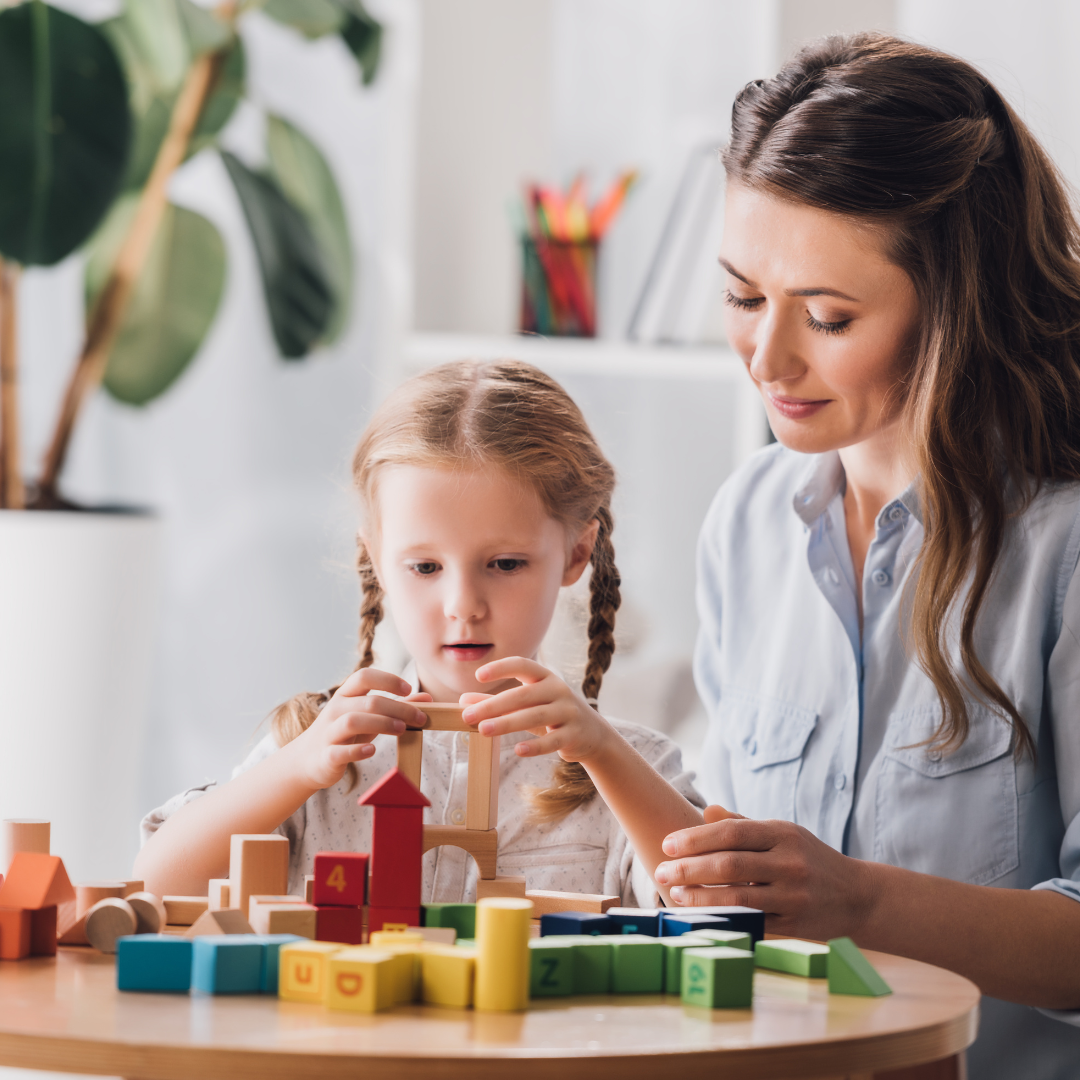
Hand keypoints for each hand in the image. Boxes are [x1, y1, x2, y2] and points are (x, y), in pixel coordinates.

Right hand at [291, 669, 428, 788]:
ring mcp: (329, 732)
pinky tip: (372, 751)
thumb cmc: (346, 734)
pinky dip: (357, 751)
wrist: (308, 760)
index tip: (408, 689)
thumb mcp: (370, 717)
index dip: (387, 680)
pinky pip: (340, 751)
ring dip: (381, 724)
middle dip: (397, 707)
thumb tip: (427, 698)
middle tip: (420, 717)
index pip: (364, 676)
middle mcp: (335, 709)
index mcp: (345, 695)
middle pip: (368, 701)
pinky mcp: (326, 755)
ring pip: (352, 721)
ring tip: (402, 729)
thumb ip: (397, 706)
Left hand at [460, 656, 615, 762]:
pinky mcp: (574, 734)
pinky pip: (553, 740)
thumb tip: (464, 701)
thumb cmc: (552, 714)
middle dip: (494, 705)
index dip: (501, 668)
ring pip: (535, 716)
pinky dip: (535, 746)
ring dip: (507, 723)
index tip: (478, 676)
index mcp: (545, 677)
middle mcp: (558, 690)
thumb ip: (497, 702)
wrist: (592, 734)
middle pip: (523, 694)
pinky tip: (518, 750)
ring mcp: (568, 712)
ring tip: (483, 730)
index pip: (523, 665)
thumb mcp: (527, 705)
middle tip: (469, 715)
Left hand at [654, 806, 876, 940]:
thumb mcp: (783, 833)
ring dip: (700, 896)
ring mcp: (793, 896)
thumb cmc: (809, 859)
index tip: (667, 845)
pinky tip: (700, 916)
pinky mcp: (794, 925)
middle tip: (660, 871)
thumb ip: (743, 824)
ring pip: (738, 897)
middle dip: (690, 868)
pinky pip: (752, 923)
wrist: (858, 896)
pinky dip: (723, 919)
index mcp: (783, 834)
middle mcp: (790, 863)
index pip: (731, 833)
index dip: (695, 839)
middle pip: (729, 864)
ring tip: (675, 893)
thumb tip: (706, 810)